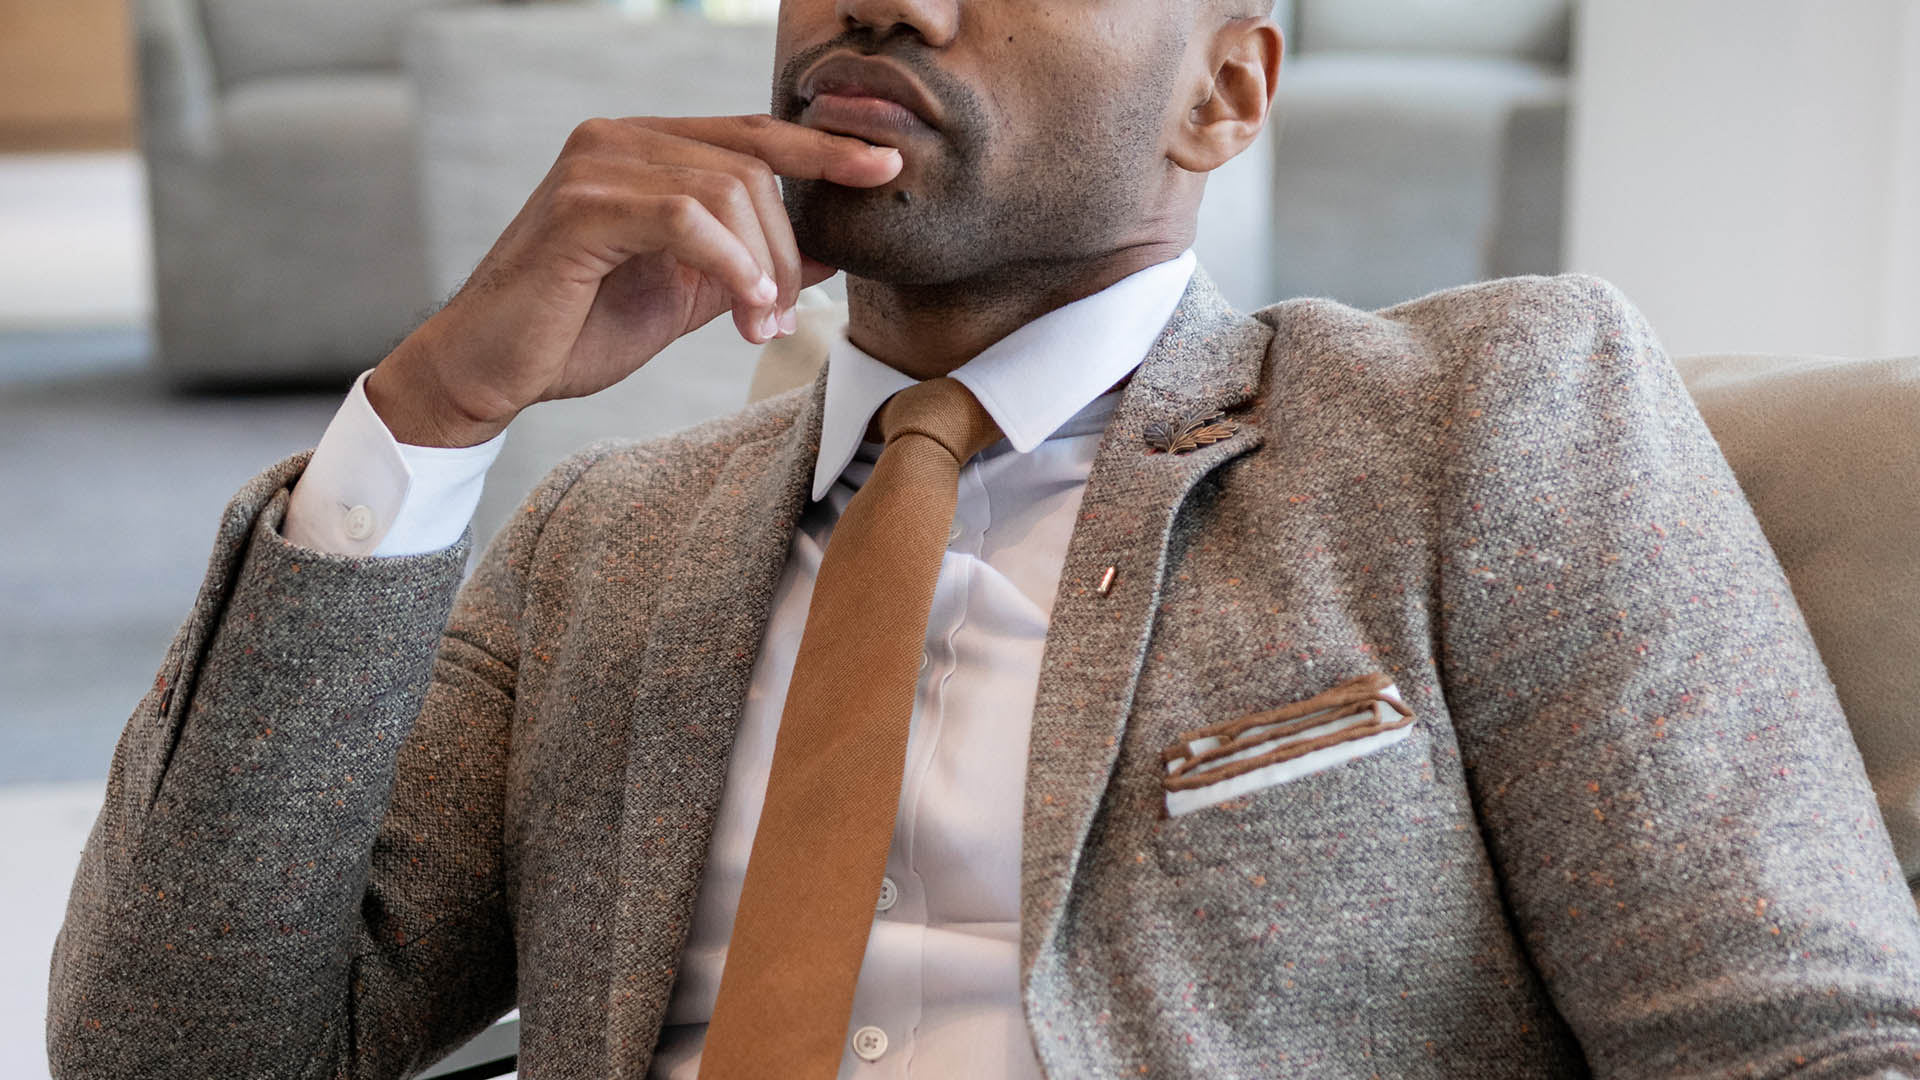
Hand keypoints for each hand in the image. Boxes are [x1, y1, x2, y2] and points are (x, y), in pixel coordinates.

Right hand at [365, 115, 901, 446]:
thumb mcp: (686, 295)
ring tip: (756, 326)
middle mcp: (618, 139)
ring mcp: (596, 166)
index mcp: (644, 149)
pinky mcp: (581, 208)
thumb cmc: (577, 328)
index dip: (823, 149)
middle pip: (750, 166)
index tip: (885, 168)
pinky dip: (729, 265)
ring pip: (725, 190)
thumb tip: (826, 252)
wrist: (491, 370)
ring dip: (760, 266)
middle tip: (780, 318)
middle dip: (785, 246)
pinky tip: (740, 307)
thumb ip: (748, 264)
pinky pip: (686, 218)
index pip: (753, 134)